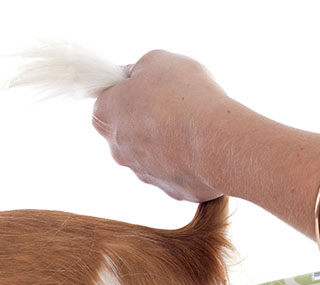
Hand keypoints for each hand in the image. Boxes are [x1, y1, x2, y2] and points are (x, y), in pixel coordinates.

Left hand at [92, 50, 228, 201]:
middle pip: (128, 129)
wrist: (214, 141)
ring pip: (152, 151)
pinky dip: (187, 158)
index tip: (147, 83)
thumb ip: (138, 70)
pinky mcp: (168, 189)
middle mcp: (117, 149)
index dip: (127, 90)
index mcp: (105, 116)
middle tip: (175, 102)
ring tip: (194, 123)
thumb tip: (134, 78)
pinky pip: (175, 169)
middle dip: (147, 116)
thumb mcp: (156, 61)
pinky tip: (203, 144)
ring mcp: (141, 172)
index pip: (105, 102)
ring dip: (168, 138)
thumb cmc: (182, 96)